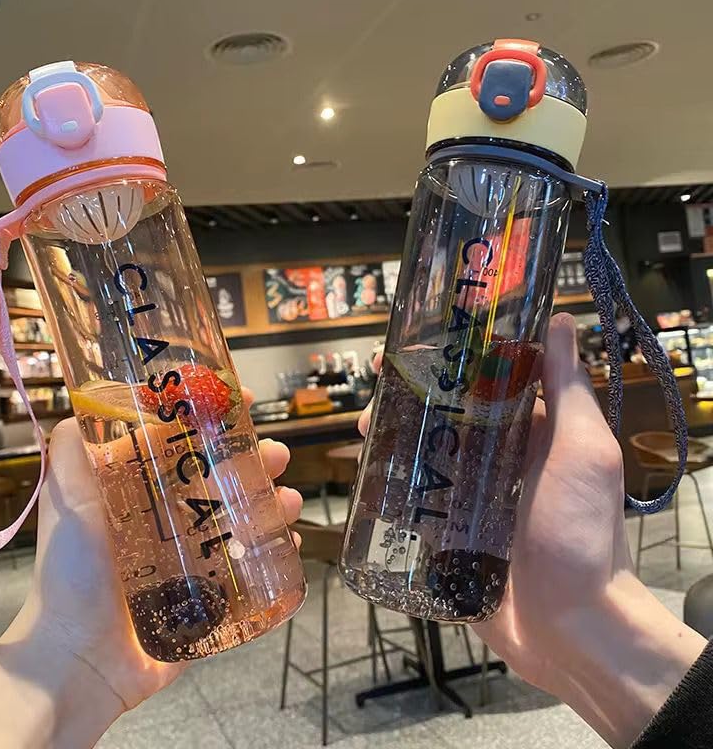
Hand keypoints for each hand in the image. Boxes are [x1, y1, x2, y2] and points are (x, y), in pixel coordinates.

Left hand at [0, 390, 301, 748]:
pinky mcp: (213, 595)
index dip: (217, 419)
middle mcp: (171, 519)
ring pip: (245, 517)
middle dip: (256, 459)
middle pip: (224, 478)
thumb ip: (72, 450)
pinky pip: (252, 565)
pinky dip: (276, 548)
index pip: (187, 444)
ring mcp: (195, 557)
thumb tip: (89, 399)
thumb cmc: (73, 570)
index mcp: (142, 491)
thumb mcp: (67, 498)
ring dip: (273, 502)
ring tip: (289, 500)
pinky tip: (291, 540)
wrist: (80, 657)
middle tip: (276, 456)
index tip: (244, 401)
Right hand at [357, 315, 704, 747]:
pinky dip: (390, 490)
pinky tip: (366, 481)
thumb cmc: (579, 533)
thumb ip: (568, 390)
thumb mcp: (583, 452)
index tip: (410, 349)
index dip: (446, 363)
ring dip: (391, 444)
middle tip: (374, 401)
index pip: (483, 384)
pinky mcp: (450, 536)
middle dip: (405, 404)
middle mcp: (499, 462)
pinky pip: (415, 505)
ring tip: (365, 440)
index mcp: (530, 434)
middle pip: (444, 419)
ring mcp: (471, 501)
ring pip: (423, 459)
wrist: (570, 627)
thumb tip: (556, 321)